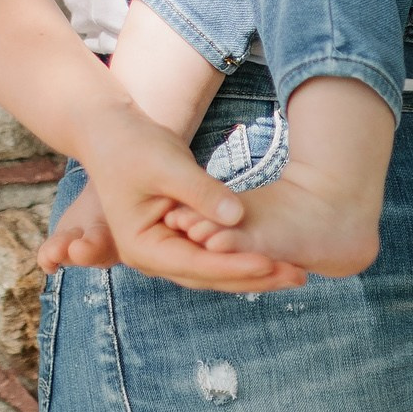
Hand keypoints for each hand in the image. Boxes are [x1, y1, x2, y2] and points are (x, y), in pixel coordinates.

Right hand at [51, 98, 307, 292]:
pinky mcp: (181, 238)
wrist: (114, 134)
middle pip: (210, 277)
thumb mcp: (168, 166)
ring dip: (254, 272)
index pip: (196, 265)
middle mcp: (154, 258)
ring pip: (216, 270)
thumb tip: (238, 217)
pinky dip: (243, 256)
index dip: (235, 265)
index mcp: (142, 248)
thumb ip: (201, 193)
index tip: (271, 262)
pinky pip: (215, 254)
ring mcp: (167, 250)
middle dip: (255, 277)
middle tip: (298, 275)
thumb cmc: (133, 146)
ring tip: (295, 272)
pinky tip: (274, 257)